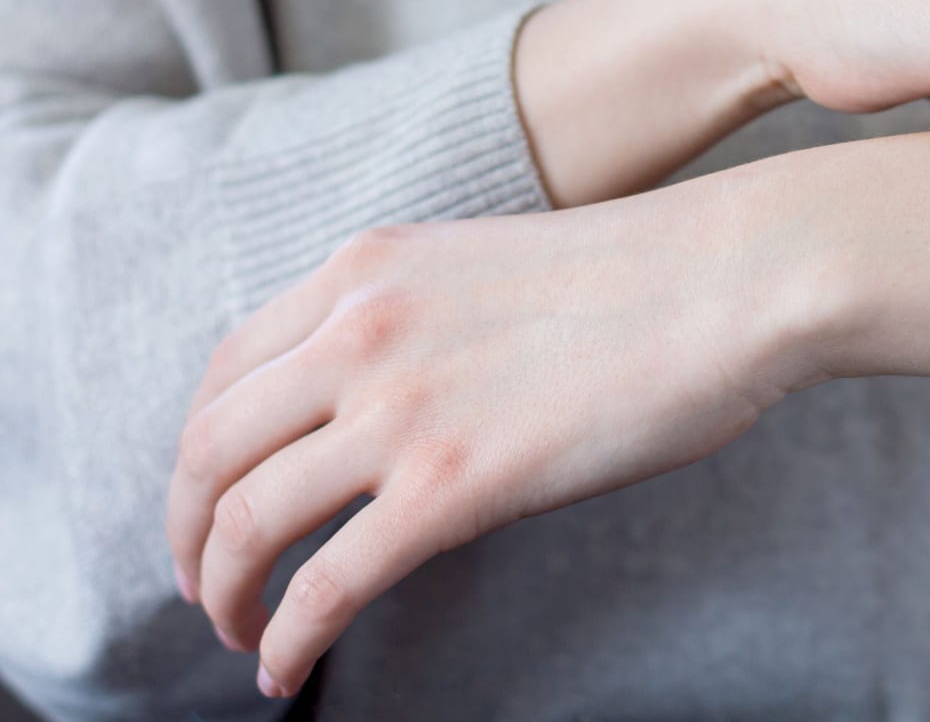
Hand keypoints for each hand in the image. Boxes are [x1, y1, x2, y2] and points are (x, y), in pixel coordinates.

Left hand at [164, 177, 827, 698]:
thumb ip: (419, 322)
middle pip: (208, 450)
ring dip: (223, 592)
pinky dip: (287, 639)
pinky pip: (325, 585)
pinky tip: (285, 668)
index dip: (200, 452)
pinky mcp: (450, 486)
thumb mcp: (490, 269)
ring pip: (245, 521)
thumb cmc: (650, 277)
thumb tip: (394, 410)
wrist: (732, 279)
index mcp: (367, 270)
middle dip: (188, 533)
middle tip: (206, 582)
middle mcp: (357, 330)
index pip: (226, 370)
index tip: (213, 498)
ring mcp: (398, 408)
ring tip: (240, 631)